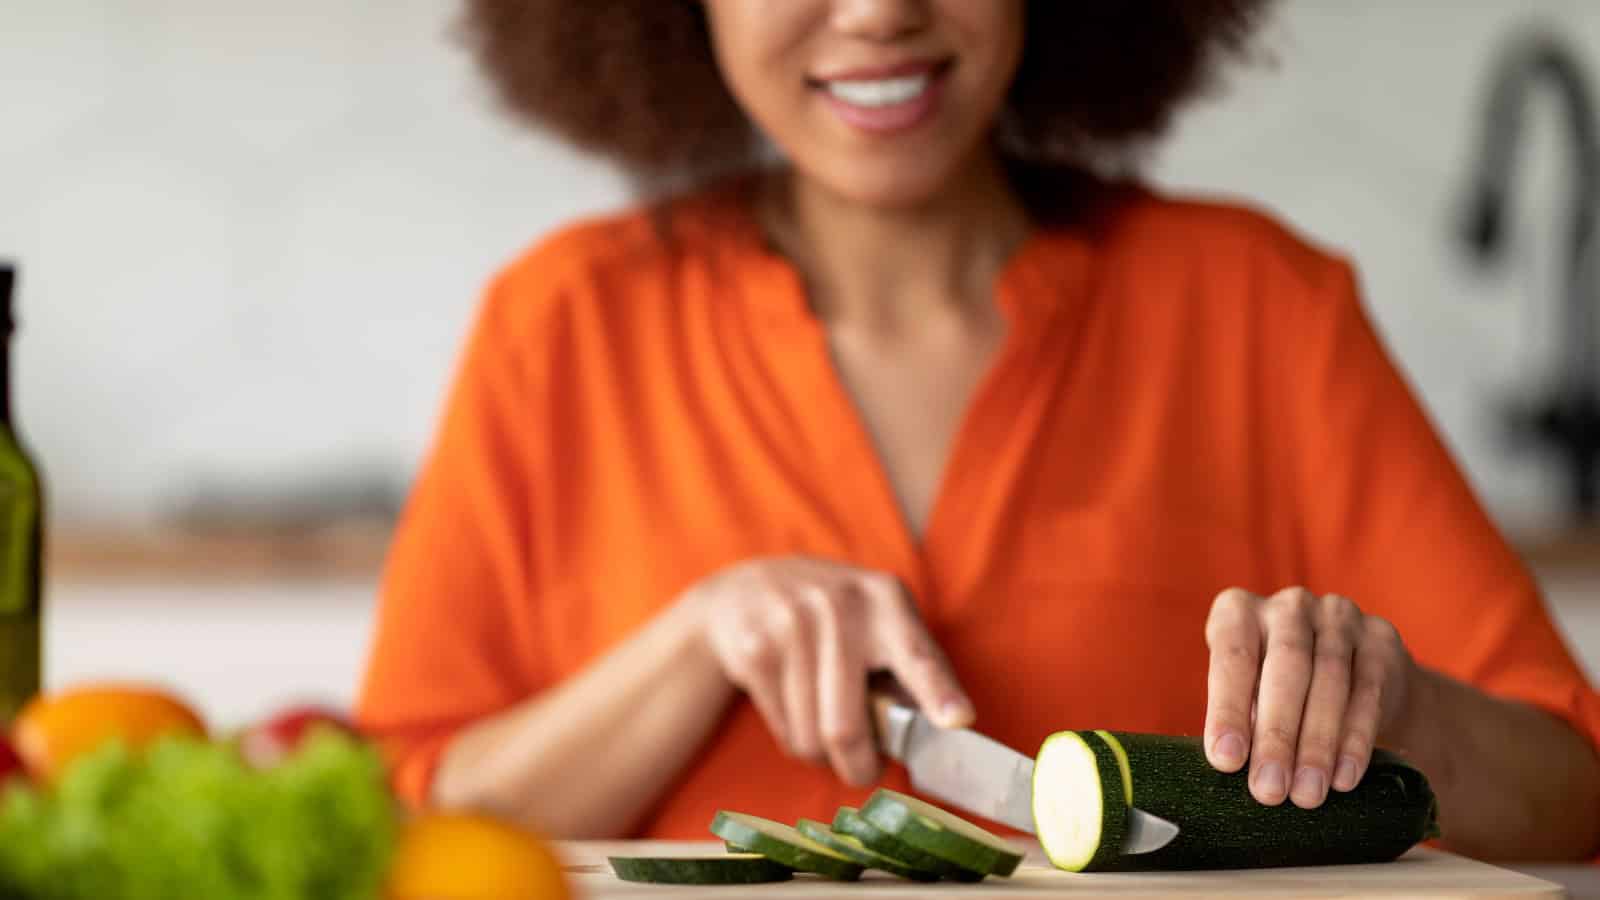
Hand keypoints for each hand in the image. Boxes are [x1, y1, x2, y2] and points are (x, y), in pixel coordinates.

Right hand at [691, 557, 973, 785]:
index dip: (937, 691)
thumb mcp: (880, 620)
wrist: (747, 588)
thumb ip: (911, 667)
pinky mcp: (755, 649)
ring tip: (825, 725)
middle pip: (846, 728)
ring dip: (823, 754)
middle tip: (865, 770)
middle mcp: (838, 606)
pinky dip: (795, 739)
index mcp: (885, 599)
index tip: (957, 720)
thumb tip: (942, 729)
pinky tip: (796, 710)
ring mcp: (790, 625)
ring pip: (811, 740)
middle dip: (859, 766)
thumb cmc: (834, 617)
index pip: (915, 653)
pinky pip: (784, 732)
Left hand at [1203, 587, 1417, 808]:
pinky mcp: (1380, 639)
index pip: (1232, 658)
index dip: (1228, 710)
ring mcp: (1338, 617)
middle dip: (1276, 736)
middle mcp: (1288, 606)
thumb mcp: (1248, 693)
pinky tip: (1343, 777)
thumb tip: (1229, 765)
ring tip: (1307, 794)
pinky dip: (1355, 739)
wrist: (1352, 673)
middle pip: (1285, 670)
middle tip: (1269, 790)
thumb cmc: (1275, 689)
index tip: (1226, 761)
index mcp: (1239, 611)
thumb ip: (1240, 719)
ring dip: (1317, 745)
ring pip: (1329, 682)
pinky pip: (1368, 693)